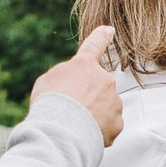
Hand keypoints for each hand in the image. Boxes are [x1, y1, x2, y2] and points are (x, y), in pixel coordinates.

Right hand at [37, 22, 122, 146]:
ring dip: (92, 115)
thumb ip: (65, 77)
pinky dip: (98, 132)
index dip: (101, 37)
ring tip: (74, 125)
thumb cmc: (50, 103)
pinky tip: (83, 135)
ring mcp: (113, 102)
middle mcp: (104, 80)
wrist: (61, 131)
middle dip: (87, 97)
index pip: (94, 45)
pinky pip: (108, 127)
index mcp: (84, 65)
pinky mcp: (117, 123)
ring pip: (104, 108)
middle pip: (97, 87)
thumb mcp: (48, 81)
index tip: (109, 30)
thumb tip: (75, 84)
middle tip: (69, 110)